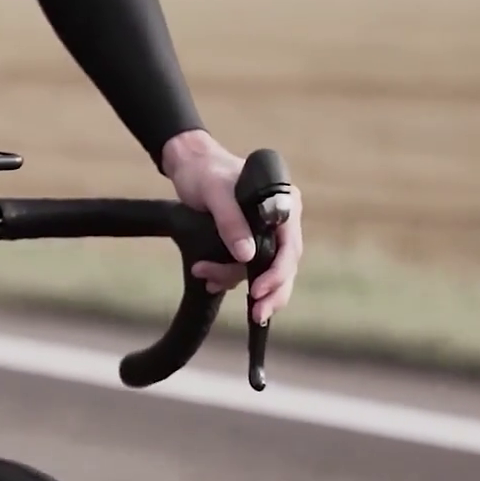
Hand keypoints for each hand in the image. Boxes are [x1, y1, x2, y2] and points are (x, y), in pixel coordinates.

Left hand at [160, 130, 303, 324]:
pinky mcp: (249, 239)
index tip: (258, 292)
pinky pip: (247, 267)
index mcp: (283, 204)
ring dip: (234, 279)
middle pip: (284, 265)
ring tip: (205, 275)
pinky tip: (210, 278)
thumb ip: (231, 222)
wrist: (189, 165)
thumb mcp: (215, 193)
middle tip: (256, 315)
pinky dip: (229, 276)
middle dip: (269, 293)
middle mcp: (280, 220)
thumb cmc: (205, 171)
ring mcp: (266, 232)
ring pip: (262, 270)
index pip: (290, 247)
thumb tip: (246, 256)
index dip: (278, 274)